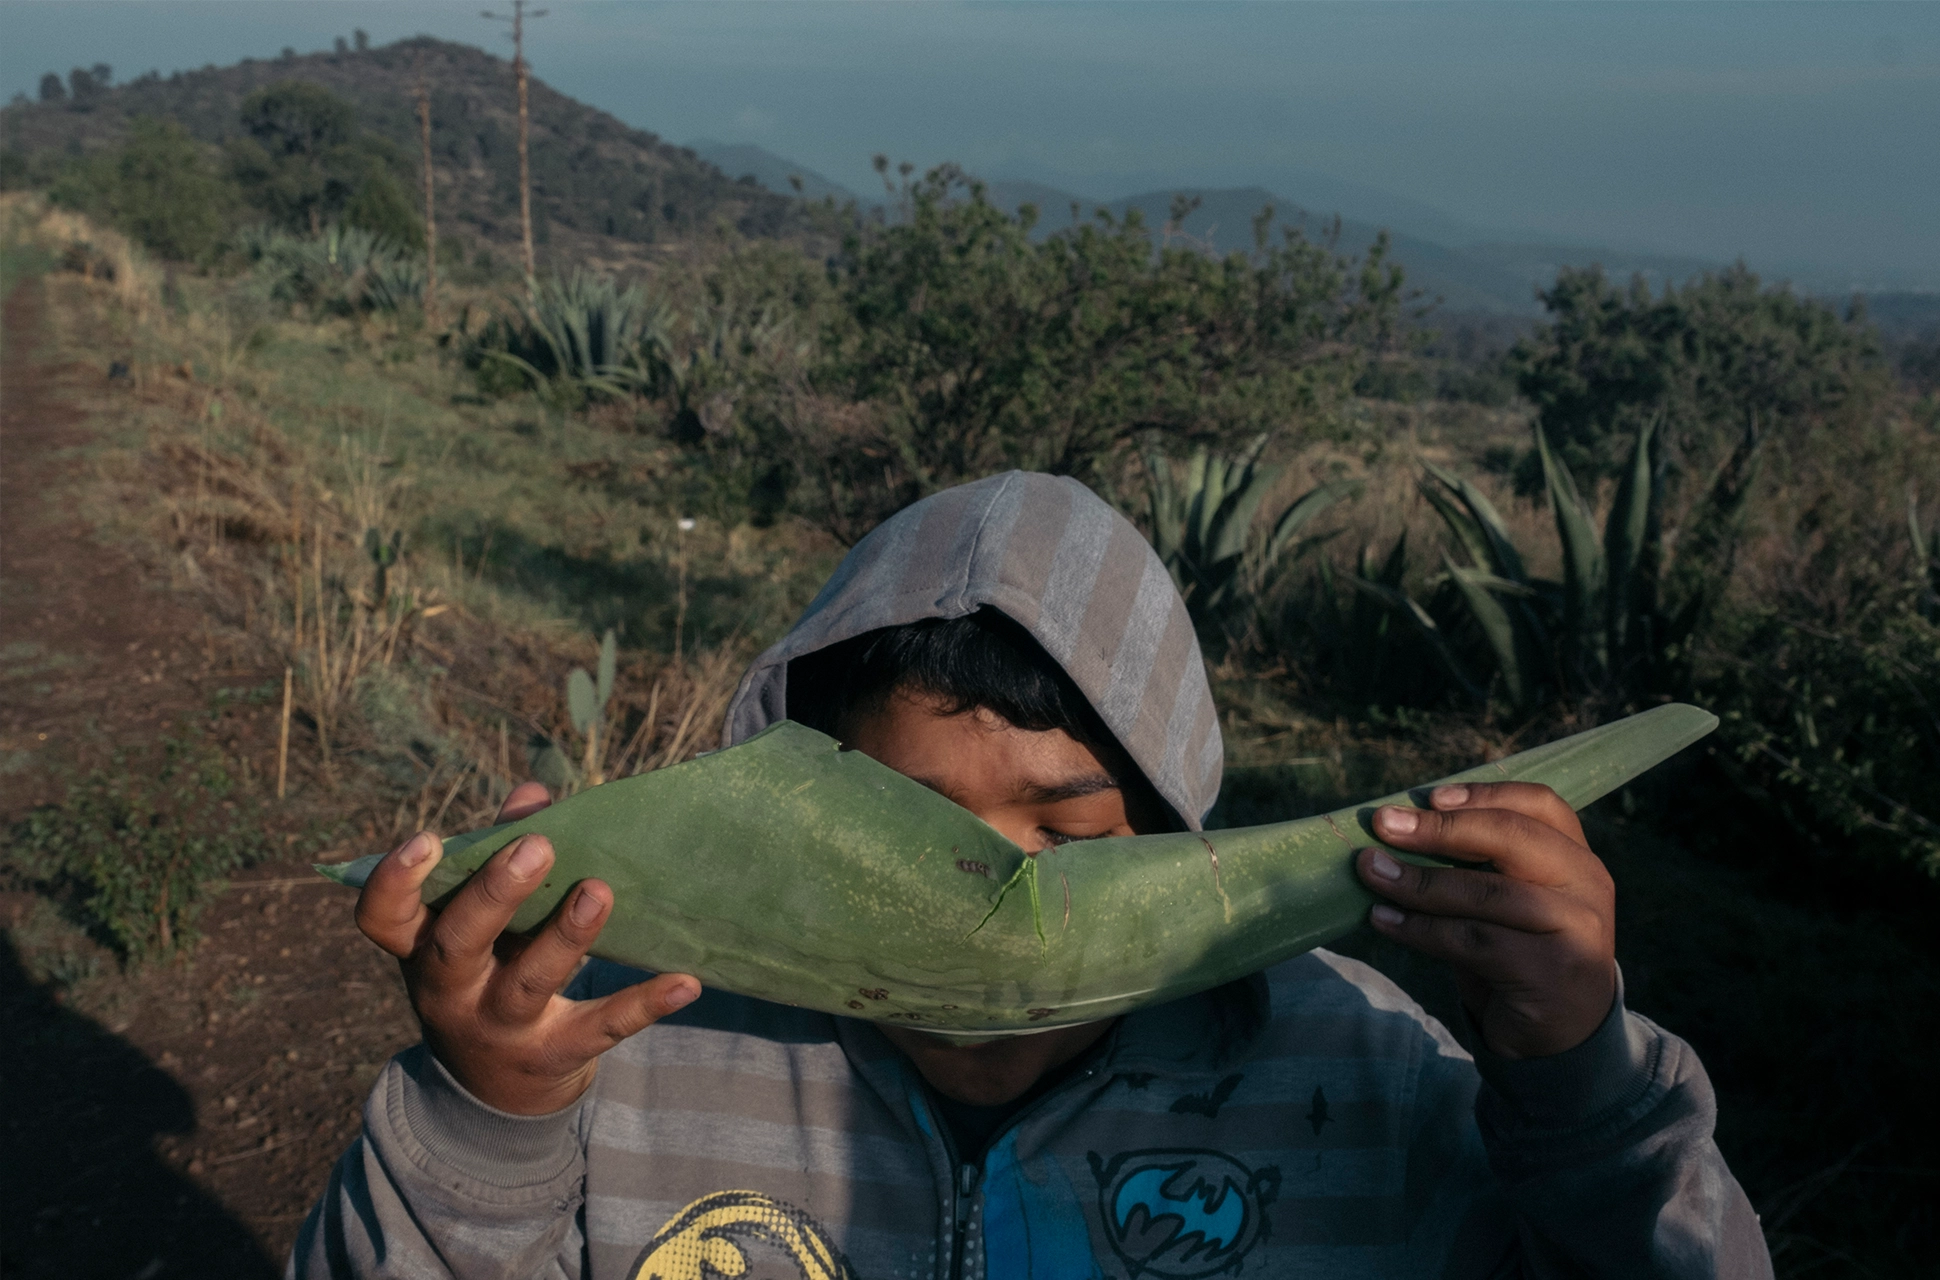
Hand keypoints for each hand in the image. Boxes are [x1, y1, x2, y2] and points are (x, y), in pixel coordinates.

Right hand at [355, 781, 700, 1113]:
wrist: (496, 1088)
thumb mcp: (481, 922)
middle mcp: (450, 991)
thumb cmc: (488, 969)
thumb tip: (534, 794)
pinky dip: (643, 1004)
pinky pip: (599, 1028)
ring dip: (565, 937)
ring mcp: (499, 1028)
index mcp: (422, 947)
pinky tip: (685, 980)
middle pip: (458, 945)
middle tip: (536, 848)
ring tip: (599, 892)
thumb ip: (500, 853)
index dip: (395, 881)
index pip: (383, 919)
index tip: (428, 838)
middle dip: (495, 895)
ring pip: (528, 983)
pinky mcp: (554, 1055)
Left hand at [1355, 782, 1616, 1059]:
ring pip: (1486, 893)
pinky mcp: (1552, 972)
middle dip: (1440, 830)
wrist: (1561, 1034)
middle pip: (1511, 838)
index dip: (1484, 795)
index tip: (1430, 797)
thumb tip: (1394, 831)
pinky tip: (1385, 919)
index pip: (1540, 804)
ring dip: (1418, 882)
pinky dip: (1420, 928)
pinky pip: (1473, 940)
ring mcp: (1577, 929)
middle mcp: (1587, 885)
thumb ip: (1472, 865)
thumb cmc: (1519, 953)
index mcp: (1577, 857)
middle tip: (1382, 824)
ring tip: (1371, 873)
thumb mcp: (1505, 901)